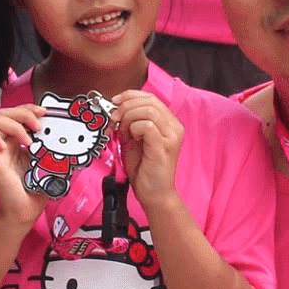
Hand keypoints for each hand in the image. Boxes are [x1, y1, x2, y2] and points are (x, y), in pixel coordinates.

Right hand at [0, 106, 48, 225]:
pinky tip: (6, 147)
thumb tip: (75, 143)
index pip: (18, 114)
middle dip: (23, 112)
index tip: (44, 112)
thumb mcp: (51, 164)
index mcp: (19, 142)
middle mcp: (7, 143)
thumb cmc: (36, 190)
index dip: (29, 108)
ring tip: (27, 140)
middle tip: (38, 126)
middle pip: (5, 112)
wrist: (26, 211)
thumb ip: (58, 151)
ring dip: (13, 124)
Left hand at [114, 90, 183, 209]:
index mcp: (168, 122)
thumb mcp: (133, 138)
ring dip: (129, 118)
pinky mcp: (165, 146)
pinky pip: (147, 126)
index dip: (129, 96)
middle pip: (149, 100)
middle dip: (126, 106)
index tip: (114, 103)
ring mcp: (172, 136)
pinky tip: (132, 139)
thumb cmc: (144, 168)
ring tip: (123, 132)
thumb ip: (129, 122)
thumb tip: (115, 108)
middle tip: (114, 119)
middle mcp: (174, 126)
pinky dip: (134, 129)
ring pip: (148, 110)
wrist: (153, 193)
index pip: (150, 97)